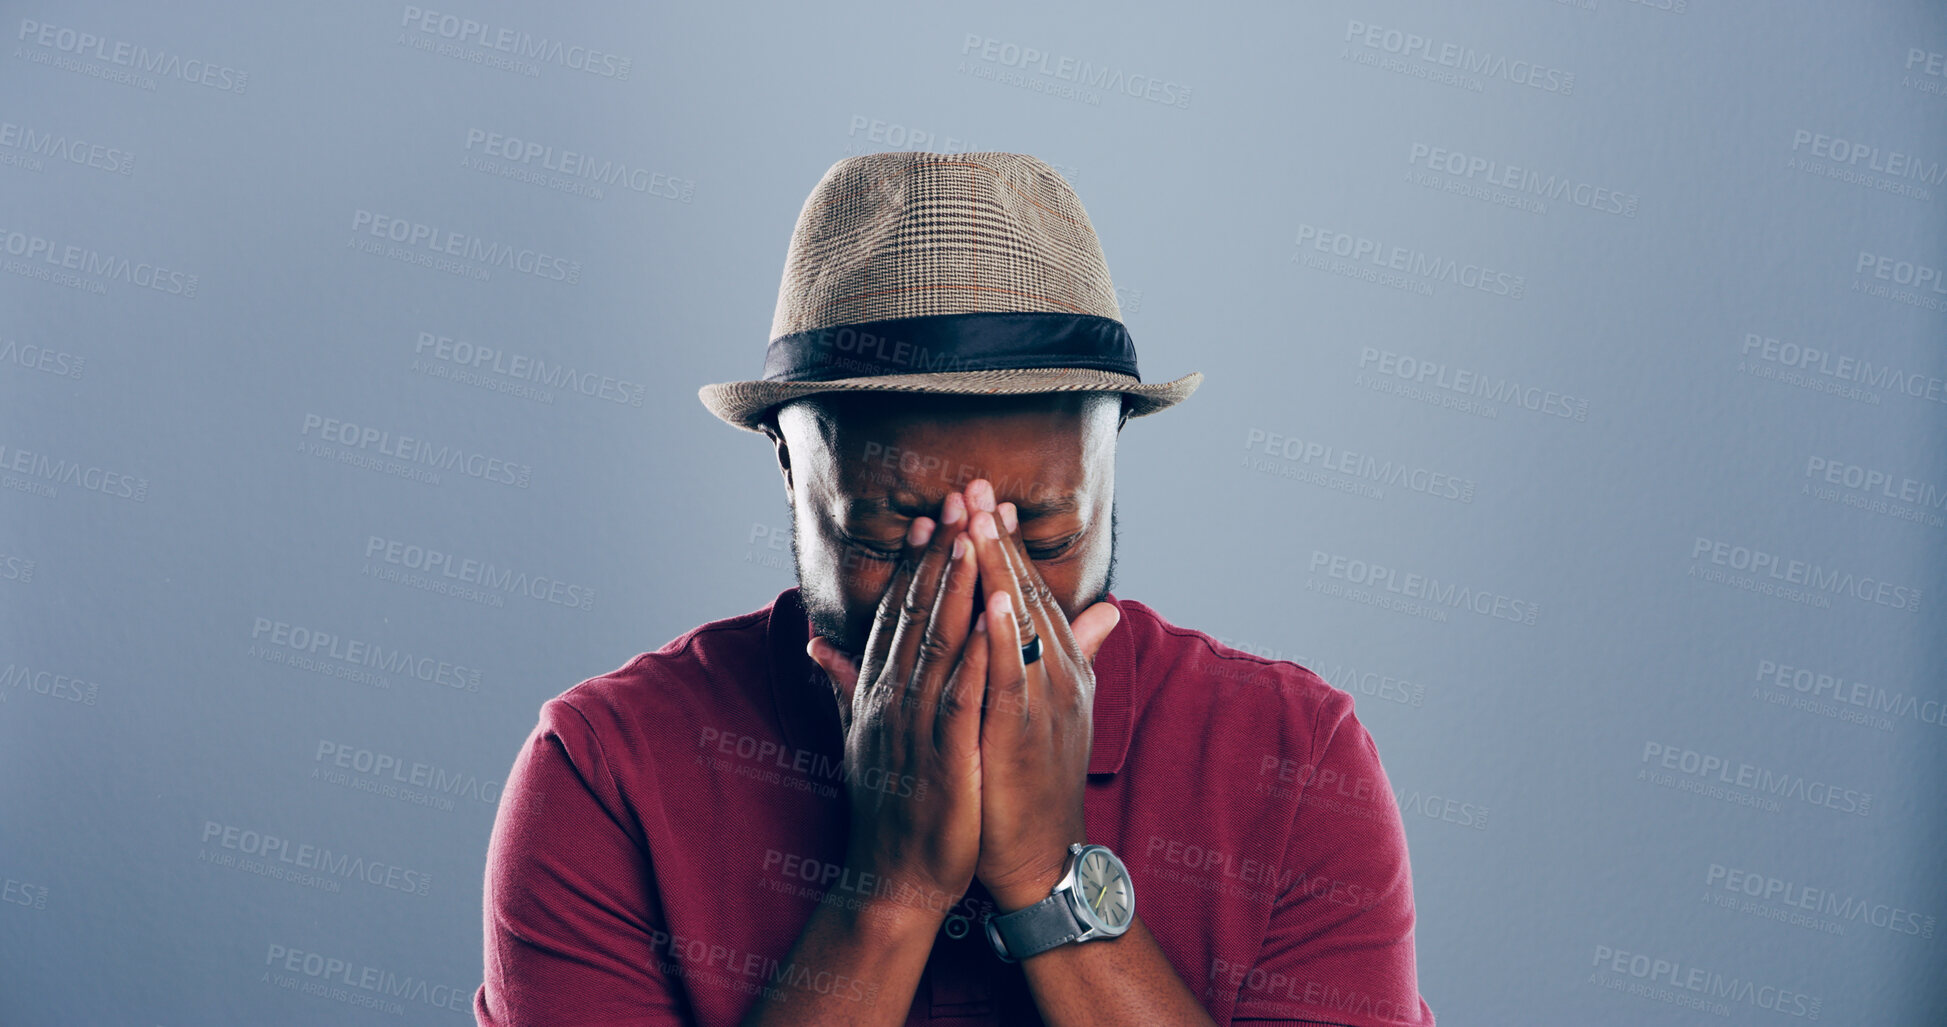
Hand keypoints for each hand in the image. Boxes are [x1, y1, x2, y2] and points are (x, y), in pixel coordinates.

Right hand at [806, 491, 988, 921]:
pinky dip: (979, 647)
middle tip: (958, 499)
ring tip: (974, 532)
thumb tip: (815, 642)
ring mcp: (914, 725)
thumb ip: (844, 684)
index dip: (913, 564)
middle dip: (938, 553)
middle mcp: (889, 698)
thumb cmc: (888, 809)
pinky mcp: (943, 753)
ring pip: (937, 640)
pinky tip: (997, 610)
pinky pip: (962, 690)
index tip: (928, 518)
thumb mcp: (862, 736)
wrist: (894, 879)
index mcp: (876, 692)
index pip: (895, 615)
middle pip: (916, 613)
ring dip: (957, 583)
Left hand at [961, 479, 1121, 911]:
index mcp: (1054, 667)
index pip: (1027, 592)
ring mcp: (1046, 702)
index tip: (981, 499)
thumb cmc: (1026, 783)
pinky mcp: (1026, 734)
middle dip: (996, 539)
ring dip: (998, 570)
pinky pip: (1015, 677)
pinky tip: (995, 600)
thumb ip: (1057, 655)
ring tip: (977, 520)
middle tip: (974, 485)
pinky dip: (1006, 637)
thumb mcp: (1039, 708)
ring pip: (1020, 625)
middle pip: (1025, 593)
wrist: (1036, 857)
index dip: (1004, 545)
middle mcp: (1057, 675)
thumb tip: (1104, 611)